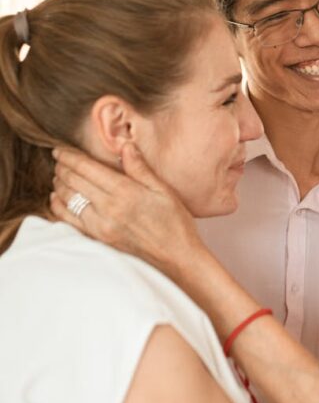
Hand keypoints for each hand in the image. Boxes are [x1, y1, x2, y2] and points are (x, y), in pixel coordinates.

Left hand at [50, 143, 203, 283]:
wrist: (176, 257)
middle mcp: (109, 208)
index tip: (59, 149)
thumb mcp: (162, 190)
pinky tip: (57, 199)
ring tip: (58, 175)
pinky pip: (69, 221)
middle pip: (74, 182)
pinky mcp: (99, 239)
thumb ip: (140, 167)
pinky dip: (59, 208)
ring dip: (59, 185)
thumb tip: (124, 145)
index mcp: (125, 191)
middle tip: (58, 159)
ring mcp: (101, 226)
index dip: (70, 157)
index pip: (87, 168)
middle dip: (62, 168)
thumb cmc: (174, 222)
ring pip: (68, 199)